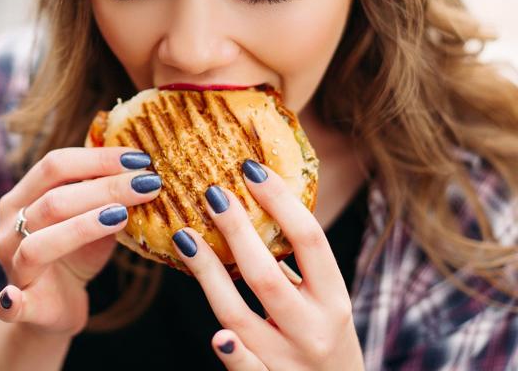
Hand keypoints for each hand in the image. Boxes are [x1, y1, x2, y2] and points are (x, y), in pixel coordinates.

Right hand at [0, 147, 160, 336]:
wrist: (58, 306)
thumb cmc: (77, 252)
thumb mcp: (94, 218)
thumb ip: (108, 197)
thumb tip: (144, 171)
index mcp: (23, 196)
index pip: (56, 165)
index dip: (98, 158)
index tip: (139, 158)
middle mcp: (11, 226)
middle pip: (53, 199)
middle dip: (105, 187)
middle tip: (147, 183)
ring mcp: (12, 266)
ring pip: (39, 244)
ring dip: (83, 227)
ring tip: (122, 216)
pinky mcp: (19, 307)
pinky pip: (11, 304)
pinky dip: (12, 302)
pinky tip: (13, 300)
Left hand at [171, 160, 364, 369]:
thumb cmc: (327, 336)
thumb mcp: (327, 299)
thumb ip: (299, 263)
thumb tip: (257, 202)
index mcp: (334, 298)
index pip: (309, 239)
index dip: (279, 200)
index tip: (251, 169)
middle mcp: (315, 330)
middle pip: (266, 274)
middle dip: (236, 228)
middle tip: (211, 193)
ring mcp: (288, 363)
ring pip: (238, 314)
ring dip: (208, 272)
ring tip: (184, 236)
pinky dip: (232, 353)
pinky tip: (216, 334)